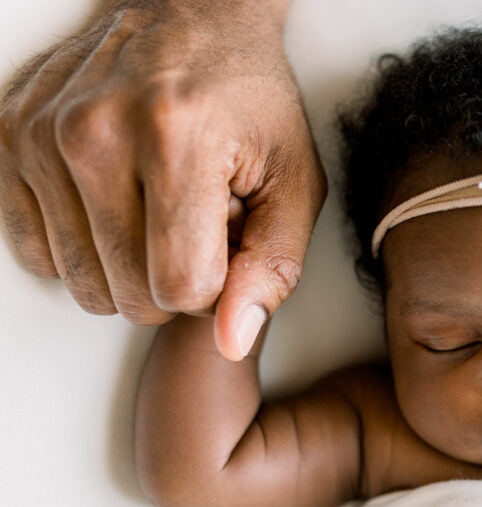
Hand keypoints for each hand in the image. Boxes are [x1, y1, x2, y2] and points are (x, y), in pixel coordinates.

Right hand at [0, 0, 325, 359]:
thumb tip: (230, 342)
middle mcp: (94, 133)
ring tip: (160, 209)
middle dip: (176, 281)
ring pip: (81, 284)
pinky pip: (36, 254)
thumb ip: (273, 267)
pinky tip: (117, 207)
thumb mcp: (294, 182)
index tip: (229, 248)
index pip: (180, 288)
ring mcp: (41, 135)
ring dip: (129, 267)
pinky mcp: (9, 139)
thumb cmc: (251, 101)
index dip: (215, 290)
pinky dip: (83, 248)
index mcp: (176, 140)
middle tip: (198, 225)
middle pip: (129, 295)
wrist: (192, 16)